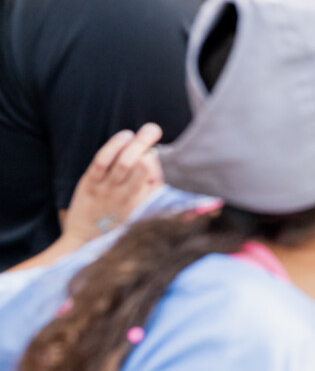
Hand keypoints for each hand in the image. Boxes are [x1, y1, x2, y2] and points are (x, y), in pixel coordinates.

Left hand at [62, 124, 163, 243]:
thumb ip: (157, 194)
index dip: (155, 162)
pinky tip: (125, 136)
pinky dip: (115, 145)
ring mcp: (108, 190)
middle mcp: (128, 197)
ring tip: (141, 131)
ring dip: (134, 142)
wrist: (86, 241)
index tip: (152, 156)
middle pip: (142, 165)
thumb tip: (171, 174)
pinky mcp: (90, 185)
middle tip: (153, 129)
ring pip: (124, 161)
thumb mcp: (145, 216)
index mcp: (145, 205)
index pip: (157, 177)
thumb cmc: (120, 223)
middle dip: (148, 144)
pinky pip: (103, 161)